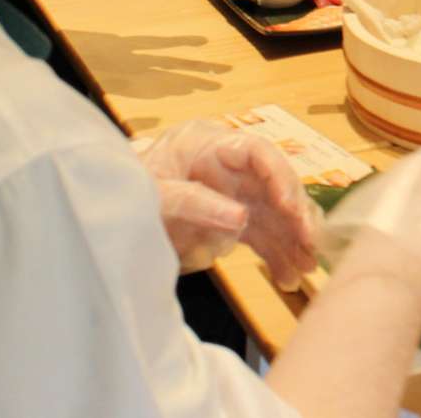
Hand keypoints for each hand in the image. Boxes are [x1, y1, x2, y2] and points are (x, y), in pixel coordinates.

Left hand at [139, 120, 322, 288]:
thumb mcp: (154, 194)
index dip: (279, 176)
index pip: (257, 151)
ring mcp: (234, 192)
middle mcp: (230, 166)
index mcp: (209, 145)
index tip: (290, 207)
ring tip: (304, 269)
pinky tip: (286, 275)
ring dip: (293, 240)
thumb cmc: (129, 191)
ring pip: (276, 213)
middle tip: (309, 244)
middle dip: (296, 214)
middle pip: (275, 184)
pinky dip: (276, 254)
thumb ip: (194, 202)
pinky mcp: (234, 218)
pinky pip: (263, 234)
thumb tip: (240, 219)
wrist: (111, 211)